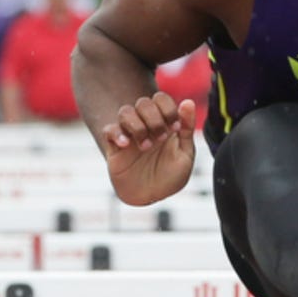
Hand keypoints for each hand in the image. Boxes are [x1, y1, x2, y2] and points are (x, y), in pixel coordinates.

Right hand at [97, 90, 197, 205]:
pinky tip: (127, 145)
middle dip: (154, 118)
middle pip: (143, 102)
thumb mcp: (185, 154)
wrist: (152, 197)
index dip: (168, 108)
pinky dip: (117, 133)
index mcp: (163, 123)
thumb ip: (186, 129)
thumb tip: (188, 102)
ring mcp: (129, 135)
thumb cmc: (170, 177)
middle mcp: (145, 125)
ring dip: (137, 126)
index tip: (175, 127)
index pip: (161, 98)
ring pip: (125, 112)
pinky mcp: (115, 148)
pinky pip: (109, 130)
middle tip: (161, 139)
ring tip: (146, 147)